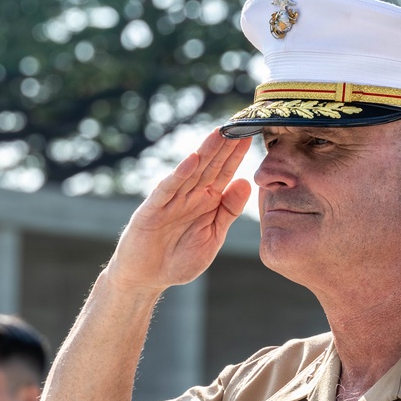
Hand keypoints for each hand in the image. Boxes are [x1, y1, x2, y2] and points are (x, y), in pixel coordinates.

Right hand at [107, 130, 251, 293]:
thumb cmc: (179, 259)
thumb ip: (228, 211)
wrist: (148, 279)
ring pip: (191, 172)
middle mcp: (189, 195)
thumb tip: (246, 182)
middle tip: (241, 122)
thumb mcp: (212, 236)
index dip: (237, 154)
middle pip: (210, 165)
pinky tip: (193, 159)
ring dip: (205, 152)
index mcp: (206, 201)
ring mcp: (170, 200)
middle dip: (225, 145)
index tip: (252, 133)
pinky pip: (168, 189)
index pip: (225, 172)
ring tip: (220, 132)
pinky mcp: (152, 210)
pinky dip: (180, 174)